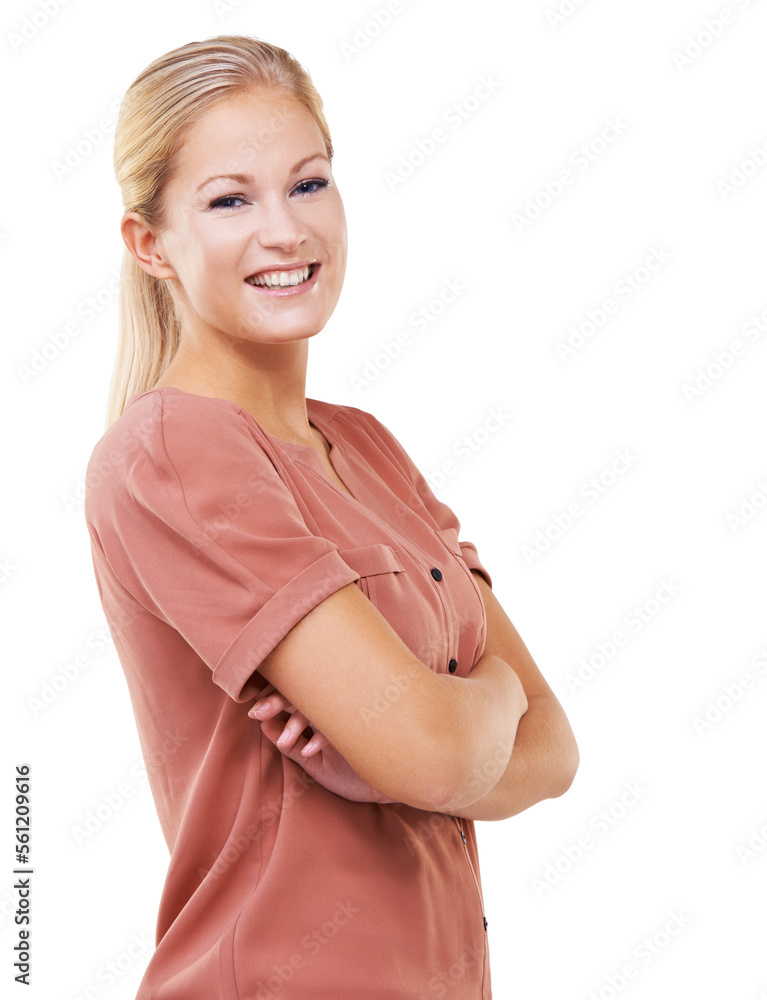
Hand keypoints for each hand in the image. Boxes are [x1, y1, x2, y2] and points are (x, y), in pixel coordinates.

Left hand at [249, 686, 396, 804]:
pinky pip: (339, 724)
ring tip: (284, 742)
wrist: (391, 786)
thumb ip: (291, 744)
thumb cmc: (353, 771)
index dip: (274, 699)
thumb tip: (263, 725)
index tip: (255, 712)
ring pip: (319, 704)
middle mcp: (337, 707)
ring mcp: (351, 713)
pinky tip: (310, 750)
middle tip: (260, 713)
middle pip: (305, 691)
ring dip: (298, 722)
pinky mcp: (364, 725)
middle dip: (278, 700)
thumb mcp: (314, 763)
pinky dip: (321, 736)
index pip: (296, 695)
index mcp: (324, 711)